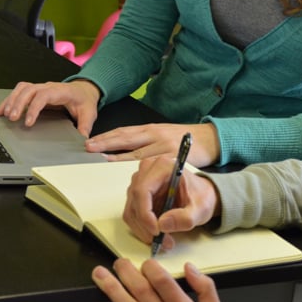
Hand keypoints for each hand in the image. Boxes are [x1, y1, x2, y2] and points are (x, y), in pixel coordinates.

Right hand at [0, 79, 99, 136]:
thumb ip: (85, 126)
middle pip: (30, 90)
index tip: (28, 122)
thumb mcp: (89, 113)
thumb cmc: (84, 100)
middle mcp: (49, 87)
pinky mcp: (36, 91)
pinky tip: (2, 110)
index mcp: (62, 91)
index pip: (45, 95)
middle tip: (13, 118)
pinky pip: (20, 91)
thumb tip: (82, 140)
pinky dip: (9, 100)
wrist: (84, 90)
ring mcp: (41, 88)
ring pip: (22, 88)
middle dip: (19, 103)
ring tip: (4, 115)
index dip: (34, 107)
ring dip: (12, 100)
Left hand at [86, 123, 220, 166]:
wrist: (213, 140)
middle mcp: (156, 135)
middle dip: (106, 143)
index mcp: (152, 129)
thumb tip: (123, 150)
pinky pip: (151, 166)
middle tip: (89, 147)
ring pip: (135, 153)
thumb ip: (147, 142)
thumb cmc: (188, 140)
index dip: (107, 136)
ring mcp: (164, 147)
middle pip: (126, 138)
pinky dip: (137, 170)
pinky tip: (128, 173)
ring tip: (100, 158)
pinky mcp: (172, 159)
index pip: (125, 131)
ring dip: (116, 156)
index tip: (91, 140)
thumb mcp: (165, 135)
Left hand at [92, 259, 218, 301]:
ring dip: (112, 289)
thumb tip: (190, 268)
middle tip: (120, 264)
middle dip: (127, 273)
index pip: (162, 282)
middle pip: (141, 290)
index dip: (151, 268)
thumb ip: (206, 290)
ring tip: (100, 275)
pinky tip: (104, 301)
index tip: (147, 264)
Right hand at [122, 156, 219, 248]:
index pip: (142, 190)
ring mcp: (140, 182)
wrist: (201, 195)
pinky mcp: (138, 194)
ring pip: (131, 211)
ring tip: (164, 240)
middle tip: (162, 241)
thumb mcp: (200, 208)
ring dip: (143, 230)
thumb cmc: (201, 196)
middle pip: (134, 202)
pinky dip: (142, 228)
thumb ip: (185, 218)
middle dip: (145, 226)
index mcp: (163, 166)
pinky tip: (158, 234)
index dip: (145, 214)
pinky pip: (133, 215)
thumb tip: (163, 224)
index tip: (156, 231)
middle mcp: (147, 170)